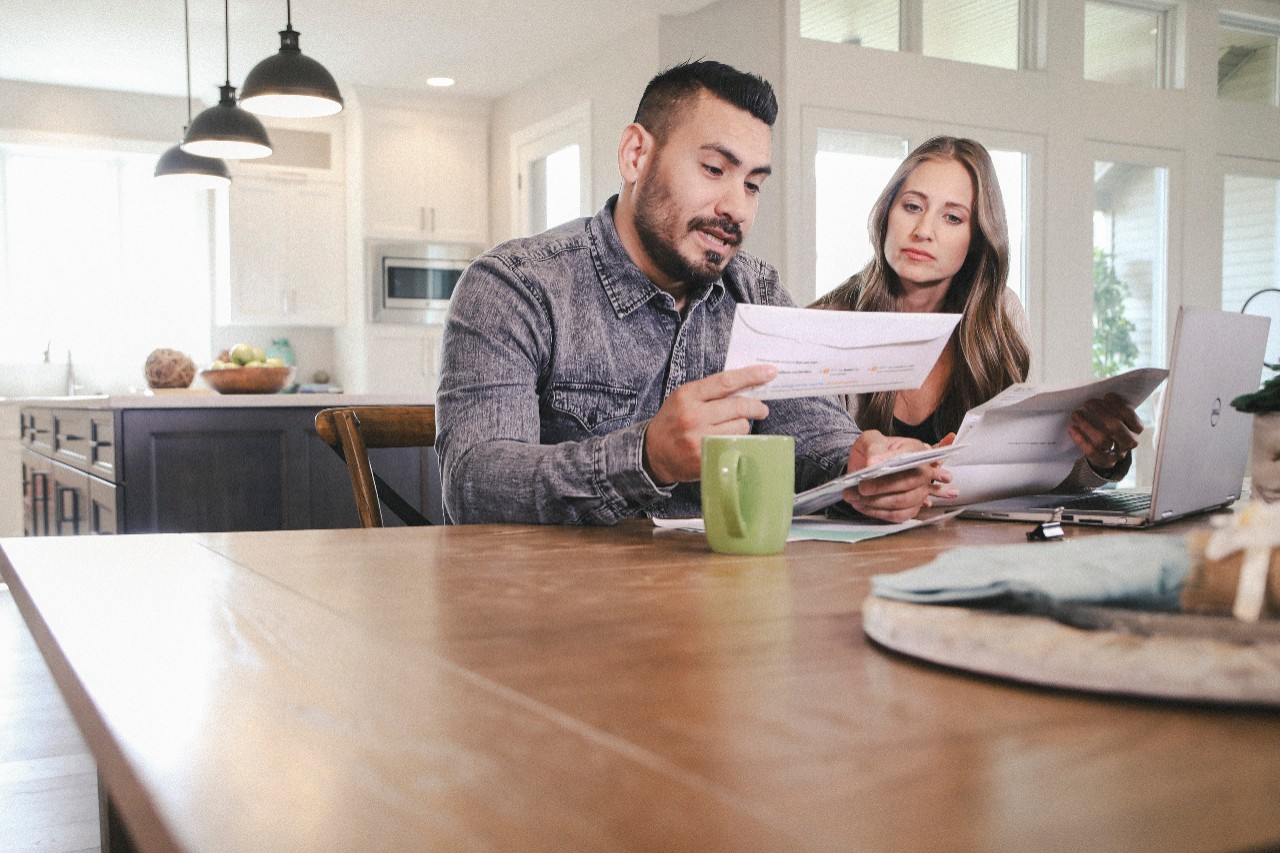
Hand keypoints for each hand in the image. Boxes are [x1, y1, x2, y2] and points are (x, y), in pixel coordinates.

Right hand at [643, 365, 775, 484]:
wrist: (653, 453)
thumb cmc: (673, 421)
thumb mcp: (684, 398)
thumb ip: (710, 391)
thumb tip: (746, 384)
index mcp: (688, 395)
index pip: (726, 382)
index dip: (751, 376)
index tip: (770, 372)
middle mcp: (693, 416)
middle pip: (738, 406)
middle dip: (756, 406)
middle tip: (762, 408)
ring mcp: (699, 439)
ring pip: (741, 427)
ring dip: (742, 426)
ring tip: (732, 428)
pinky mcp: (706, 457)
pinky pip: (735, 445)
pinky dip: (737, 441)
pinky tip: (728, 441)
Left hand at [842, 430, 958, 522]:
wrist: (868, 465)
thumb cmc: (873, 451)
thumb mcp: (870, 440)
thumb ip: (873, 447)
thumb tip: (873, 463)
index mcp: (915, 450)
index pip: (907, 457)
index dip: (889, 462)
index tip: (870, 465)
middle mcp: (923, 472)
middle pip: (908, 483)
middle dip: (881, 487)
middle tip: (861, 488)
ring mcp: (920, 492)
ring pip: (902, 502)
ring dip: (876, 502)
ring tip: (855, 497)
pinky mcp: (911, 508)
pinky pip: (898, 515)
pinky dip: (878, 512)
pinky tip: (862, 505)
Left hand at [1069, 392, 1142, 471]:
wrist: (1108, 451)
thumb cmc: (1111, 426)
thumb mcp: (1116, 416)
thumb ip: (1112, 407)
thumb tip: (1097, 389)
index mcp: (1136, 428)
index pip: (1128, 415)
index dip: (1117, 404)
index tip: (1105, 395)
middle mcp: (1130, 441)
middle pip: (1115, 427)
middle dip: (1100, 412)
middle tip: (1088, 402)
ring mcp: (1118, 454)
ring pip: (1102, 440)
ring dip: (1086, 424)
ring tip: (1076, 414)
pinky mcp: (1105, 462)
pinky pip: (1092, 452)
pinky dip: (1080, 439)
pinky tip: (1072, 429)